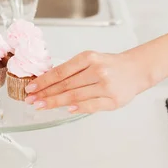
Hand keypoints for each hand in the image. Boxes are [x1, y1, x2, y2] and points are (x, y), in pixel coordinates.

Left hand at [24, 50, 149, 113]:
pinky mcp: (113, 100)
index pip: (61, 71)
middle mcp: (97, 70)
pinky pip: (91, 105)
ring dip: (56, 102)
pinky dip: (77, 108)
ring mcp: (106, 86)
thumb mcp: (91, 59)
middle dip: (46, 93)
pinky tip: (65, 110)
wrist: (136, 69)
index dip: (44, 81)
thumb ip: (72, 69)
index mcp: (89, 58)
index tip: (31, 87)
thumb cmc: (110, 65)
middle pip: (66, 85)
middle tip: (31, 100)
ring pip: (75, 96)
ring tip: (42, 106)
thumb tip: (47, 81)